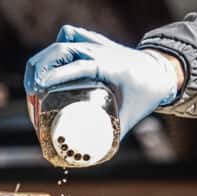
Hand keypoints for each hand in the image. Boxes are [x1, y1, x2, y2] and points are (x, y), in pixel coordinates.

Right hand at [24, 26, 183, 131]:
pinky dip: (56, 48)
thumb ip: (111, 137)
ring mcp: (95, 43)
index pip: (78, 66)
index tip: (38, 91)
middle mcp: (100, 50)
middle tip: (33, 97)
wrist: (163, 70)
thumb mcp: (130, 116)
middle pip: (60, 51)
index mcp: (110, 65)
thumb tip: (84, 159)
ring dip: (42, 62)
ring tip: (33, 86)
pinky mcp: (93, 42)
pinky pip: (70, 36)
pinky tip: (48, 66)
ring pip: (61, 43)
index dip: (54, 76)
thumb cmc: (147, 93)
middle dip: (39, 72)